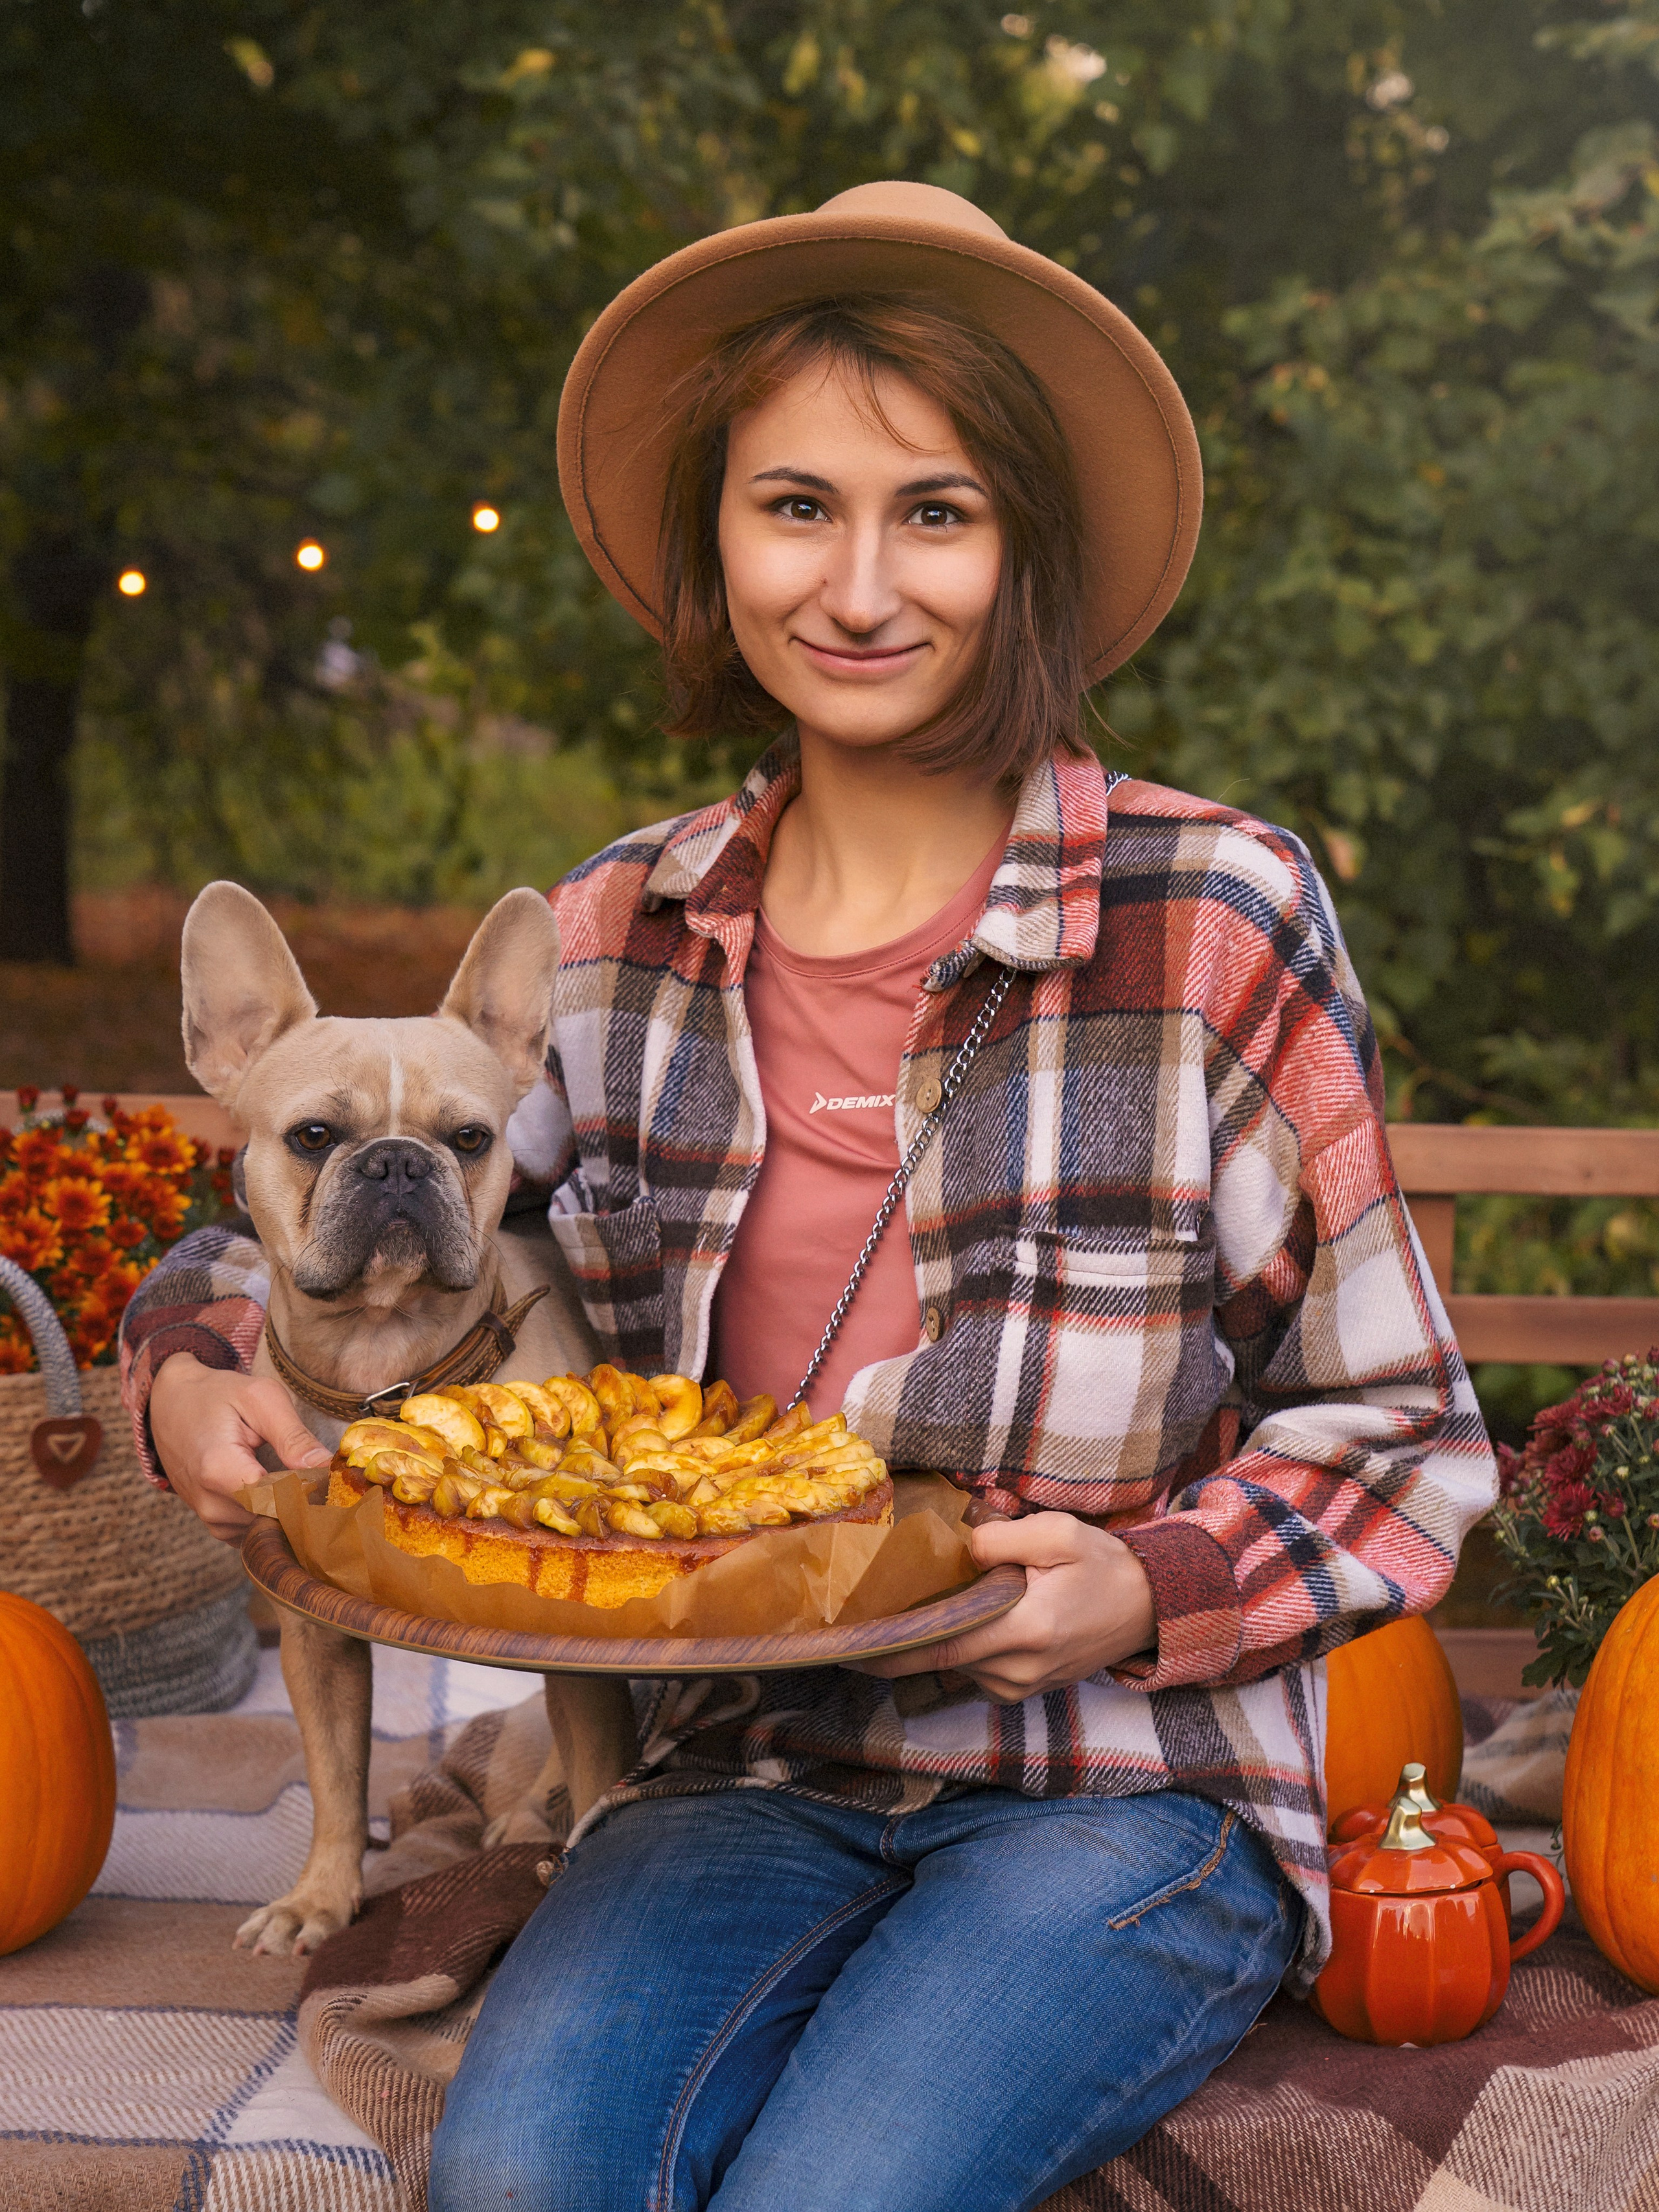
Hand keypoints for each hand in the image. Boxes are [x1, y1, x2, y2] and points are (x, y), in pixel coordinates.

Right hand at [149, 1351, 329, 1543]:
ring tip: (300, 1479)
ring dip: (290, 1509)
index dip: (313, 1493)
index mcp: (219, 1470)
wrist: (171, 1405)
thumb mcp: (260, 1399)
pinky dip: (273, 1516)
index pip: (281, 1501)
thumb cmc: (217, 1396)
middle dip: (306, 1502)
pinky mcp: (214, 1524)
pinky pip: (255, 1531)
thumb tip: (327, 1469)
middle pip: (276, 1518)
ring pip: (269, 1528)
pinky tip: (282, 1492)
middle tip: (326, 1479)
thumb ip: (294, 1436)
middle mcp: (210, 1504)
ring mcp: (210, 1519)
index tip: (335, 1481)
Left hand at [851, 1513, 1156, 1704]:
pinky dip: (960, 1647)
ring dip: (937, 1637)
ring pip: (957, 1664)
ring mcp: (1021, 1686)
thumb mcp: (1058, 1535)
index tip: (849, 1644)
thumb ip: (1001, 1540)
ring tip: (912, 1604)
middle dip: (904, 1637)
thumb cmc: (1105, 1566)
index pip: (940, 1645)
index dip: (891, 1647)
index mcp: (1025, 1631)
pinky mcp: (1025, 1689)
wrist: (1150, 1609)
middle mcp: (1018, 1670)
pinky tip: (954, 1617)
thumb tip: (955, 1549)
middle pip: (940, 1657)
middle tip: (862, 1614)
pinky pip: (976, 1670)